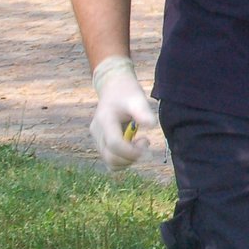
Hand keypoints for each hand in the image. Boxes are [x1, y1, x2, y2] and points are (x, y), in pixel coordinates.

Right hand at [88, 56, 156, 171]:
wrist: (113, 87)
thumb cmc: (127, 91)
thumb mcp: (137, 98)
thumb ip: (143, 112)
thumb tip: (151, 125)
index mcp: (105, 120)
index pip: (114, 144)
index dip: (131, 151)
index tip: (147, 142)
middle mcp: (97, 132)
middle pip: (110, 158)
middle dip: (131, 157)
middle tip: (145, 142)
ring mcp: (97, 139)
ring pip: (110, 162)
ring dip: (128, 159)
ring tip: (140, 142)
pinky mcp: (101, 142)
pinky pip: (111, 159)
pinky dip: (124, 158)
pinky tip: (133, 145)